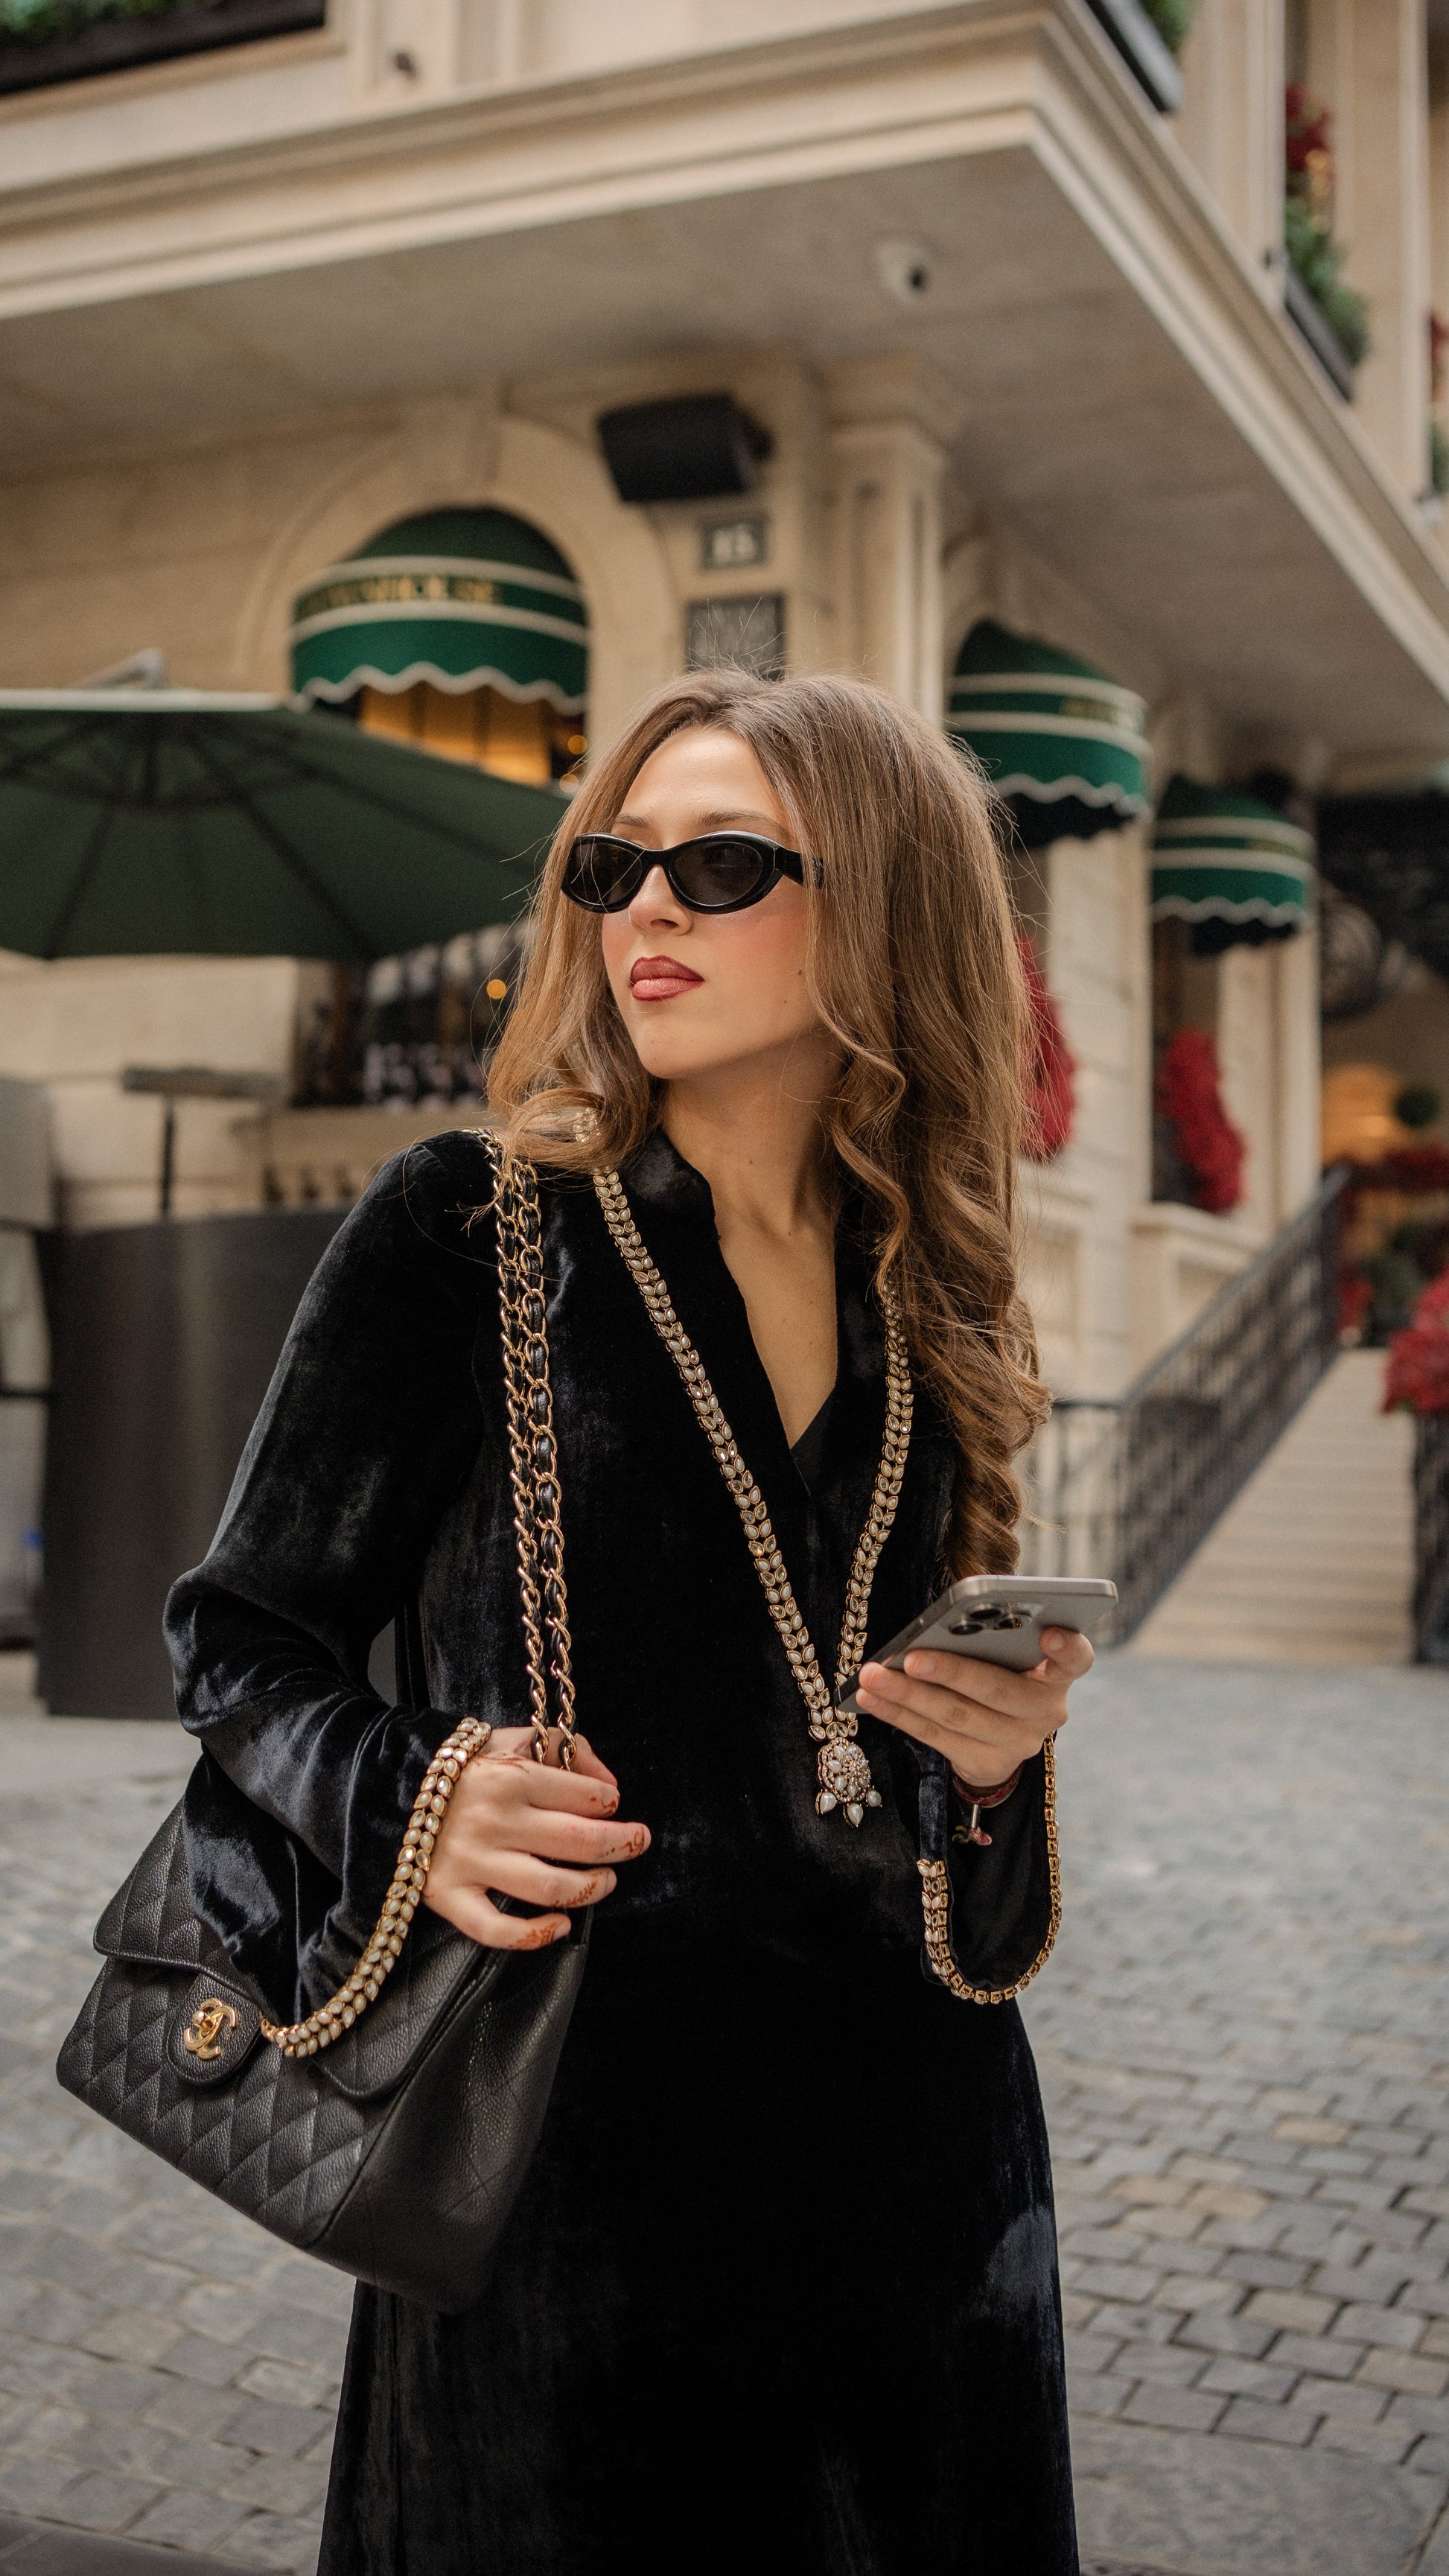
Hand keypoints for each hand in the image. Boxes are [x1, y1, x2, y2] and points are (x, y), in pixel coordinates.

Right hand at [424, 1727, 649, 1950]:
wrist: (383, 1789)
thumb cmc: (457, 1767)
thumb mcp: (506, 1739)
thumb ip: (560, 1747)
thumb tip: (608, 1784)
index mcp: (510, 1776)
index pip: (584, 1796)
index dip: (609, 1801)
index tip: (612, 1804)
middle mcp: (494, 1820)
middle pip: (578, 1841)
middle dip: (620, 1843)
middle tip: (638, 1842)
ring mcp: (470, 1862)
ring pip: (550, 1887)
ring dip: (591, 1887)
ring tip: (607, 1880)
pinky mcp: (447, 1897)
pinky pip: (496, 1930)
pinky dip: (535, 1935)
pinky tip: (561, 1926)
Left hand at [854, 1626, 1093, 1788]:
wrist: (1002, 1732)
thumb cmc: (1000, 1668)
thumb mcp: (1008, 1652)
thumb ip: (993, 1636)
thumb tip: (941, 1626)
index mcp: (1057, 1674)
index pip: (1076, 1659)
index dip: (1066, 1647)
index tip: (1048, 1632)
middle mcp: (1045, 1711)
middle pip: (997, 1691)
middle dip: (950, 1672)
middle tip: (910, 1657)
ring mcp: (1017, 1743)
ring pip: (957, 1716)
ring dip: (908, 1695)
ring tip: (872, 1676)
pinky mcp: (985, 1763)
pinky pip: (934, 1736)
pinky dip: (898, 1714)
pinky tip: (870, 1697)